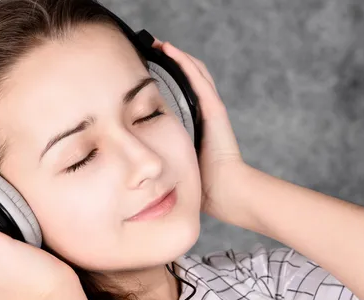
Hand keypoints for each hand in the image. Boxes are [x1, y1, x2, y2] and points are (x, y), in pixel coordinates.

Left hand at [151, 39, 248, 220]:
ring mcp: (211, 108)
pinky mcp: (213, 109)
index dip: (168, 77)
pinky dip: (183, 61)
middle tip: (151, 49)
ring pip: (194, 71)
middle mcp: (205, 111)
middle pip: (189, 77)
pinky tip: (169, 49)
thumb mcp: (178, 163)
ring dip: (176, 55)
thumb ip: (164, 156)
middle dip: (171, 61)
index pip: (183, 92)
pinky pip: (197, 78)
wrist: (225, 192)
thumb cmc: (203, 185)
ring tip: (158, 43)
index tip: (147, 71)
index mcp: (197, 123)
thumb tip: (138, 160)